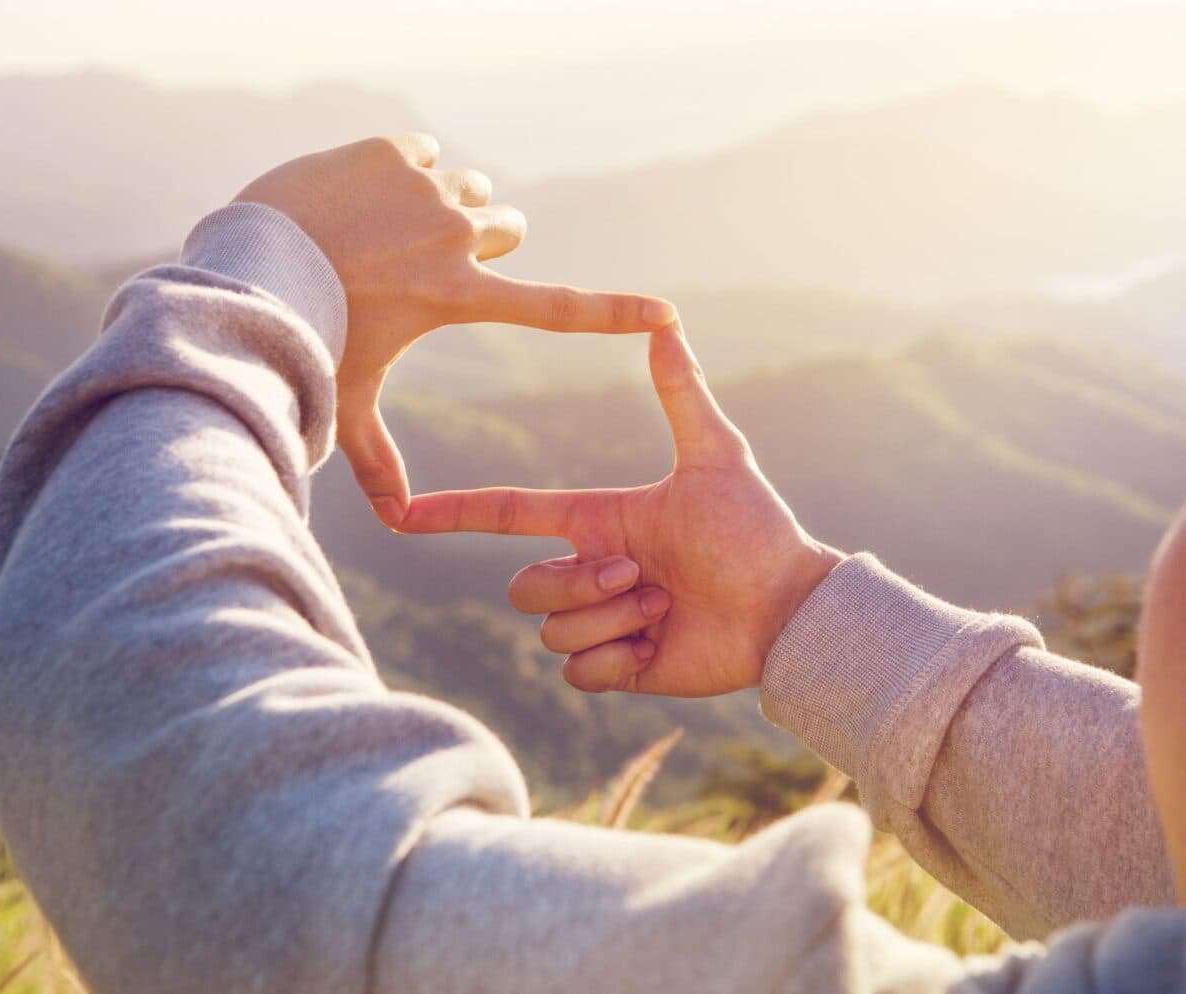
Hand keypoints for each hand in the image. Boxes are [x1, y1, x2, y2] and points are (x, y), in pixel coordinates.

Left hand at [235, 132, 675, 525]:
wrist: (251, 262)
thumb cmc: (303, 339)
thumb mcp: (347, 402)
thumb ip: (376, 460)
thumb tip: (398, 526)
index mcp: (460, 297)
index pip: (557, 308)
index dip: (615, 313)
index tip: (666, 313)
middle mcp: (457, 236)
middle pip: (508, 226)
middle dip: (483, 241)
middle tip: (427, 262)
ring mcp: (427, 188)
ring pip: (467, 185)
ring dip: (444, 204)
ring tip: (386, 231)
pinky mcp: (394, 151)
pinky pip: (422, 151)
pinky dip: (401, 171)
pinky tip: (359, 197)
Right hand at [395, 322, 843, 696]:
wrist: (787, 609)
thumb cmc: (755, 530)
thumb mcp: (715, 456)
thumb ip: (682, 393)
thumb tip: (665, 321)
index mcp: (598, 522)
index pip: (508, 513)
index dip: (454, 512)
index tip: (399, 512)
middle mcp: (591, 571)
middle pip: (524, 586)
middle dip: (578, 585)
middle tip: (643, 578)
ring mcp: (602, 623)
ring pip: (551, 630)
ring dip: (611, 620)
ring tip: (664, 607)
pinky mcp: (619, 668)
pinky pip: (576, 673)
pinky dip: (616, 660)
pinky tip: (659, 647)